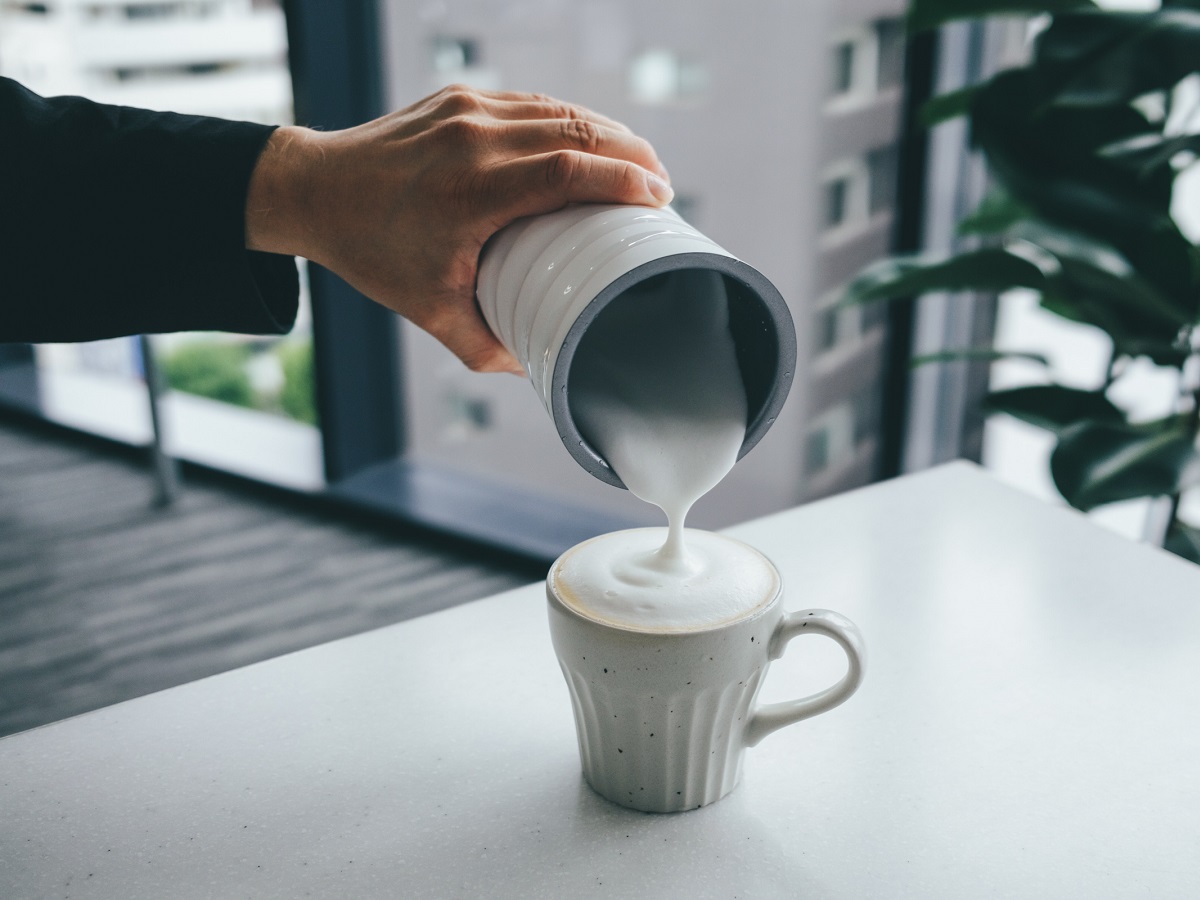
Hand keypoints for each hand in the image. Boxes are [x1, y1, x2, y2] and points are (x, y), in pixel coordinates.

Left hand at [245, 84, 672, 372]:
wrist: (314, 189)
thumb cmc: (371, 252)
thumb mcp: (428, 311)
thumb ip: (484, 347)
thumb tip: (536, 367)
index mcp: (470, 191)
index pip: (566, 170)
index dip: (622, 180)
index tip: (659, 199)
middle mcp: (471, 140)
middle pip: (576, 132)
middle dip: (631, 155)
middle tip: (662, 186)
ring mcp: (465, 111)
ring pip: (558, 110)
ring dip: (607, 133)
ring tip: (641, 162)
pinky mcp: (458, 98)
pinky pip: (531, 103)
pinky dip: (571, 120)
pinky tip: (593, 139)